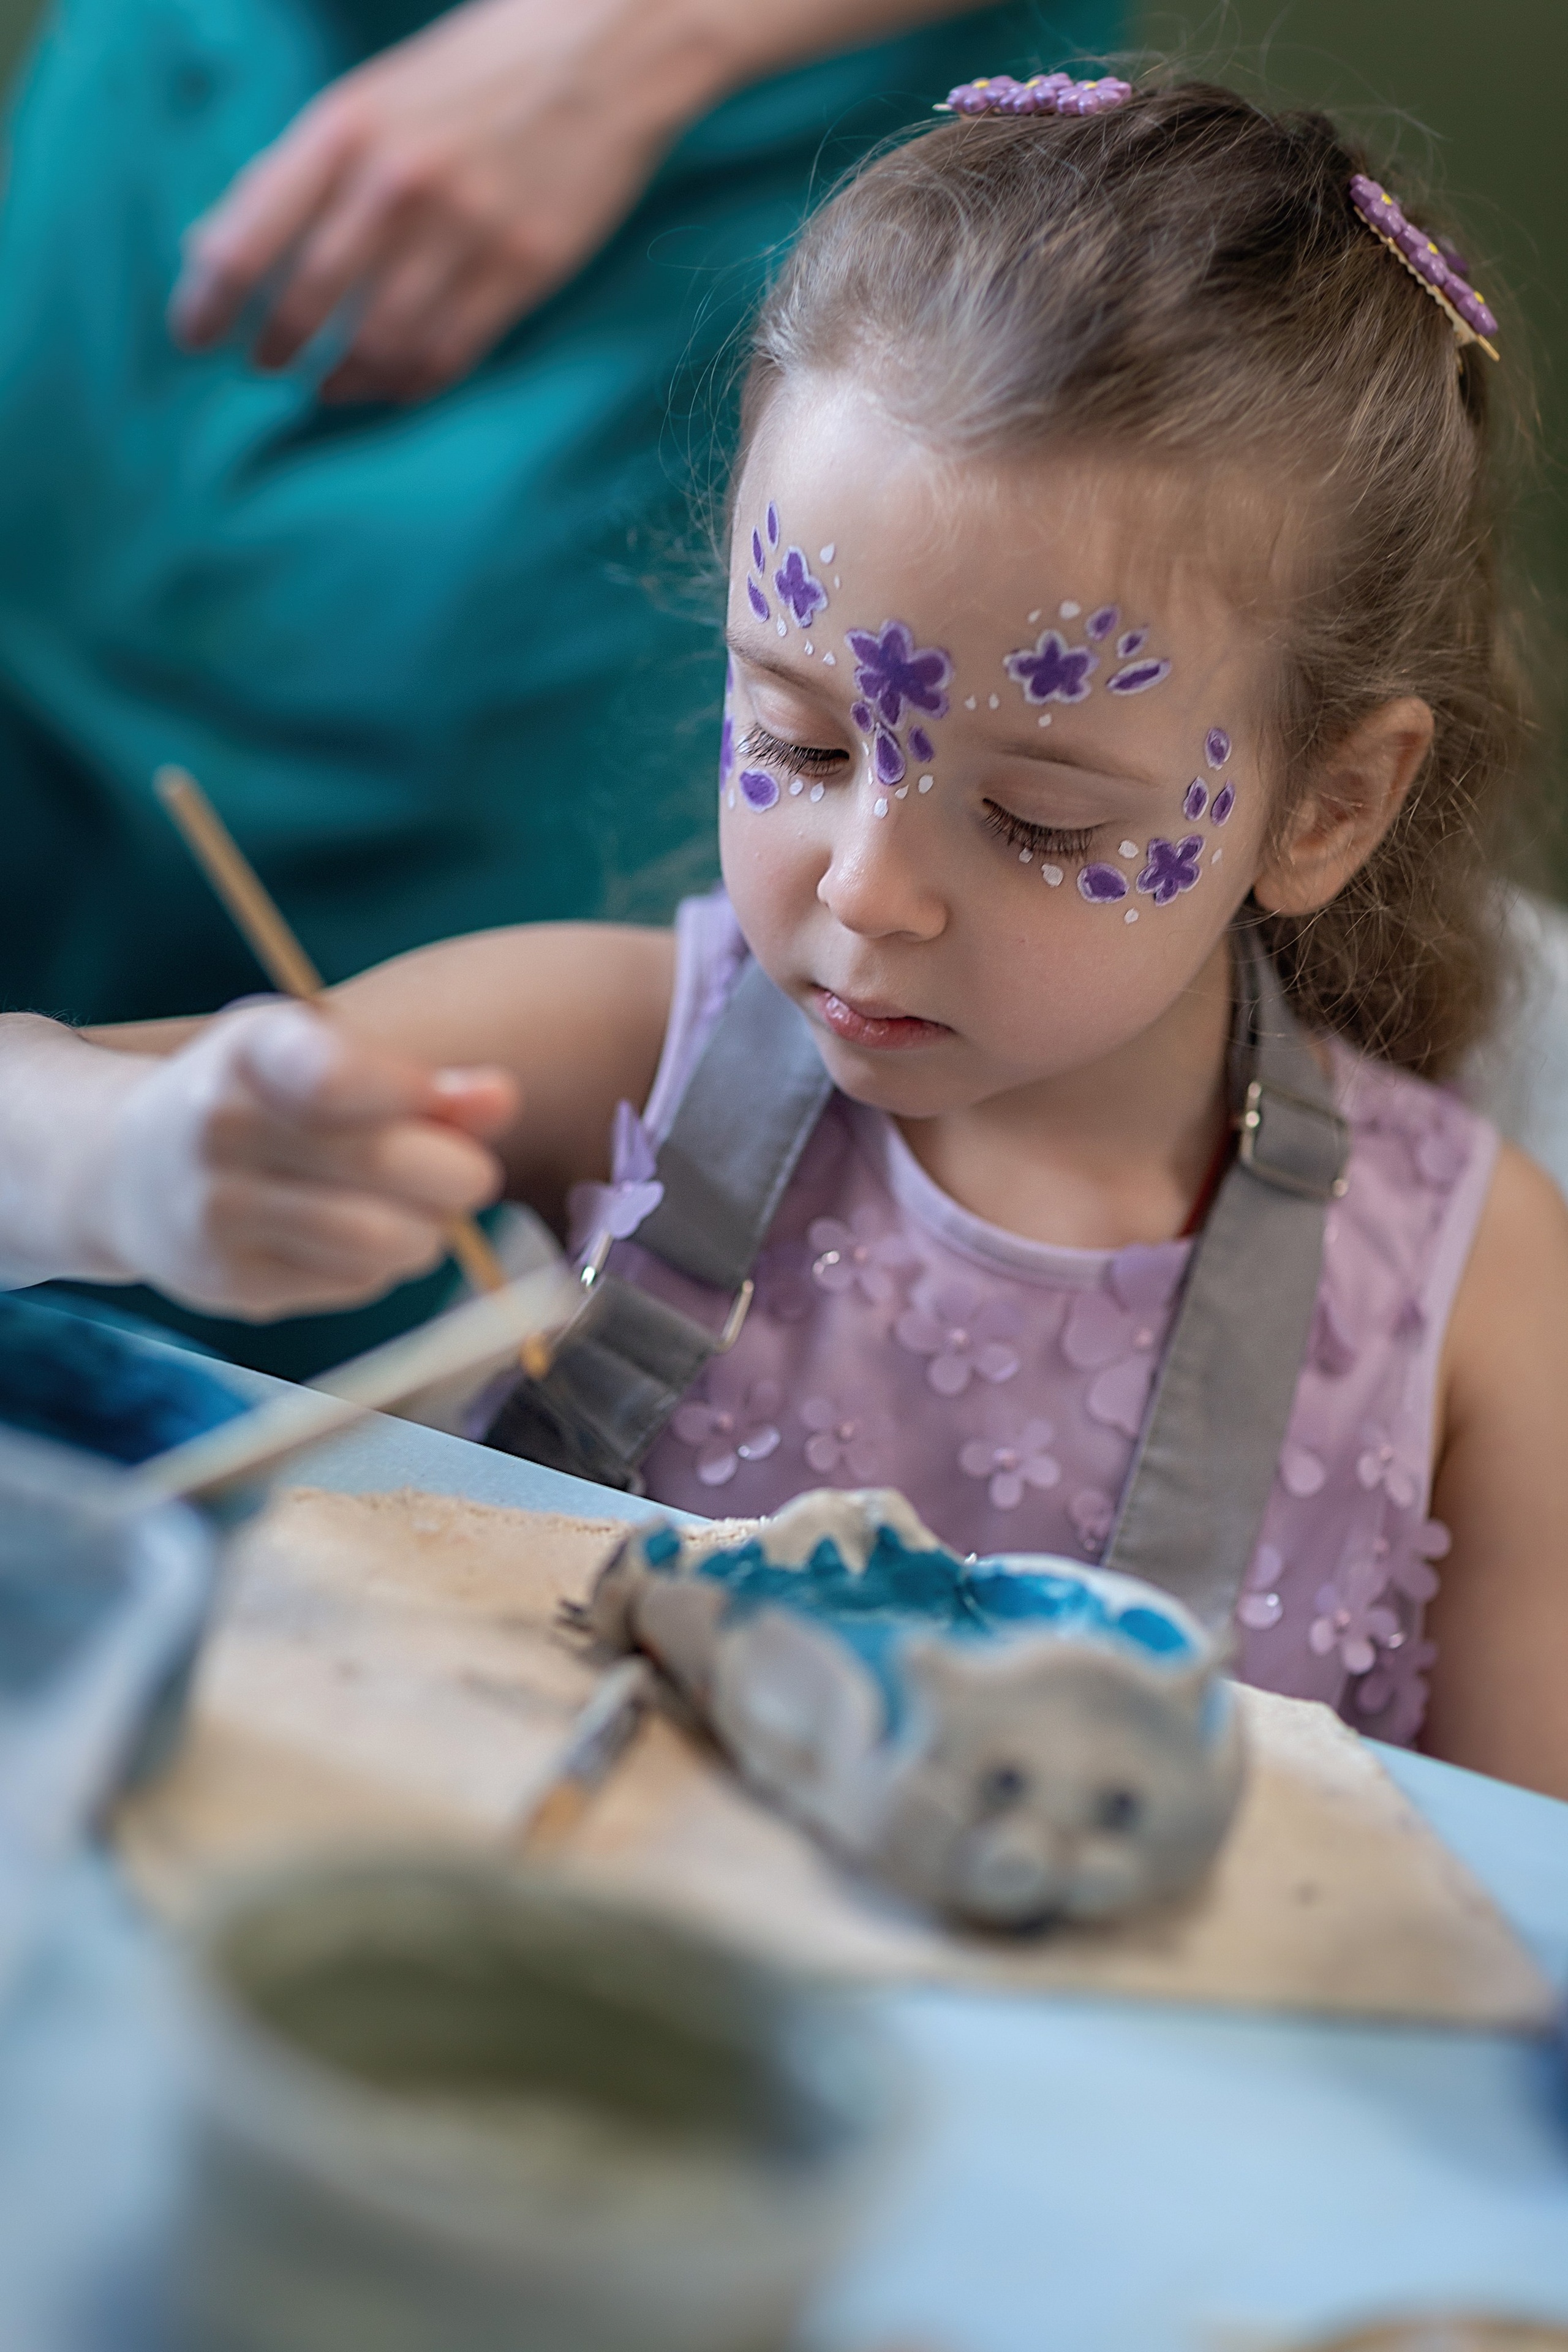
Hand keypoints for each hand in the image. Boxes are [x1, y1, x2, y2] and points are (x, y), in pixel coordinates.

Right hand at [99, 1002, 517, 1317]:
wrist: (123, 1168)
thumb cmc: (258, 1101)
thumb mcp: (322, 1061)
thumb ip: (418, 1082)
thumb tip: (501, 1098)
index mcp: (248, 1052)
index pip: (339, 1077)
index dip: (415, 1095)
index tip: (441, 1101)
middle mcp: (219, 1129)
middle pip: (387, 1166)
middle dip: (457, 1175)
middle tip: (466, 1174)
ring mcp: (217, 1212)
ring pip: (383, 1239)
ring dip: (427, 1231)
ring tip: (416, 1212)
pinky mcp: (229, 1281)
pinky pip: (354, 1284)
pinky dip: (380, 1266)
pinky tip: (355, 1238)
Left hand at [167, 0, 727, 404]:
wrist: (606, 51)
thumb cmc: (479, 70)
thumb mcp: (374, 97)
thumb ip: (302, 168)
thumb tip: (222, 242)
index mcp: (345, 129)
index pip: (247, 240)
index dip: (208, 303)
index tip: (193, 337)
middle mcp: (397, 186)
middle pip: (306, 303)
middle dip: (275, 347)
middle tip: (266, 364)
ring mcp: (465, 233)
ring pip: (378, 343)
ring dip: (343, 377)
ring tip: (330, 384)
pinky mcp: (523, 270)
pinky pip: (449, 354)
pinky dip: (409, 383)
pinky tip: (392, 385)